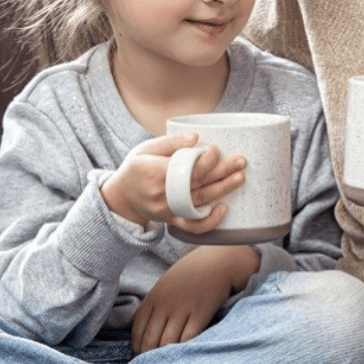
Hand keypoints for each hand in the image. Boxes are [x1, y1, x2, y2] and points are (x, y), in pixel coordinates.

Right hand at [101, 133, 246, 231]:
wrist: (121, 198)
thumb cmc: (136, 168)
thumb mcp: (145, 149)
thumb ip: (170, 141)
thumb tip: (196, 137)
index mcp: (154, 171)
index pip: (186, 166)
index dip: (205, 159)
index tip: (217, 148)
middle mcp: (162, 193)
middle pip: (198, 182)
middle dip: (222, 171)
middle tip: (242, 161)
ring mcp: (167, 209)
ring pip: (199, 201)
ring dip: (223, 190)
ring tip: (240, 177)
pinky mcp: (171, 220)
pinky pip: (192, 226)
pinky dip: (209, 221)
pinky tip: (224, 209)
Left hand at [130, 245, 259, 353]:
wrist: (219, 260)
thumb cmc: (191, 272)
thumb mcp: (165, 283)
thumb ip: (150, 303)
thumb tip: (132, 323)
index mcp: (155, 296)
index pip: (137, 329)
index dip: (136, 346)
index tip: (139, 353)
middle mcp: (166, 304)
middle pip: (150, 339)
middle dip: (147, 354)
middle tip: (150, 361)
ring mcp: (183, 309)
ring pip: (167, 342)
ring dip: (165, 354)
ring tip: (166, 359)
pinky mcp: (201, 313)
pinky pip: (188, 338)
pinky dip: (183, 347)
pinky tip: (183, 351)